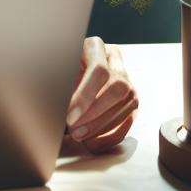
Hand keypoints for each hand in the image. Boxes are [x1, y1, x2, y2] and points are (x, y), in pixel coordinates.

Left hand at [65, 37, 137, 151]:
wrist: (73, 70)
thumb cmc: (62, 71)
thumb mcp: (59, 71)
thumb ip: (61, 85)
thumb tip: (61, 109)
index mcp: (94, 47)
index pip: (98, 71)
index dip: (85, 96)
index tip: (69, 115)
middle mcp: (115, 61)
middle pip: (116, 89)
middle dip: (95, 114)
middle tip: (74, 130)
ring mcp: (127, 80)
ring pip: (125, 106)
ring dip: (101, 126)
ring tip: (80, 137)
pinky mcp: (132, 101)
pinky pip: (128, 120)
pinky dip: (111, 135)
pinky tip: (94, 142)